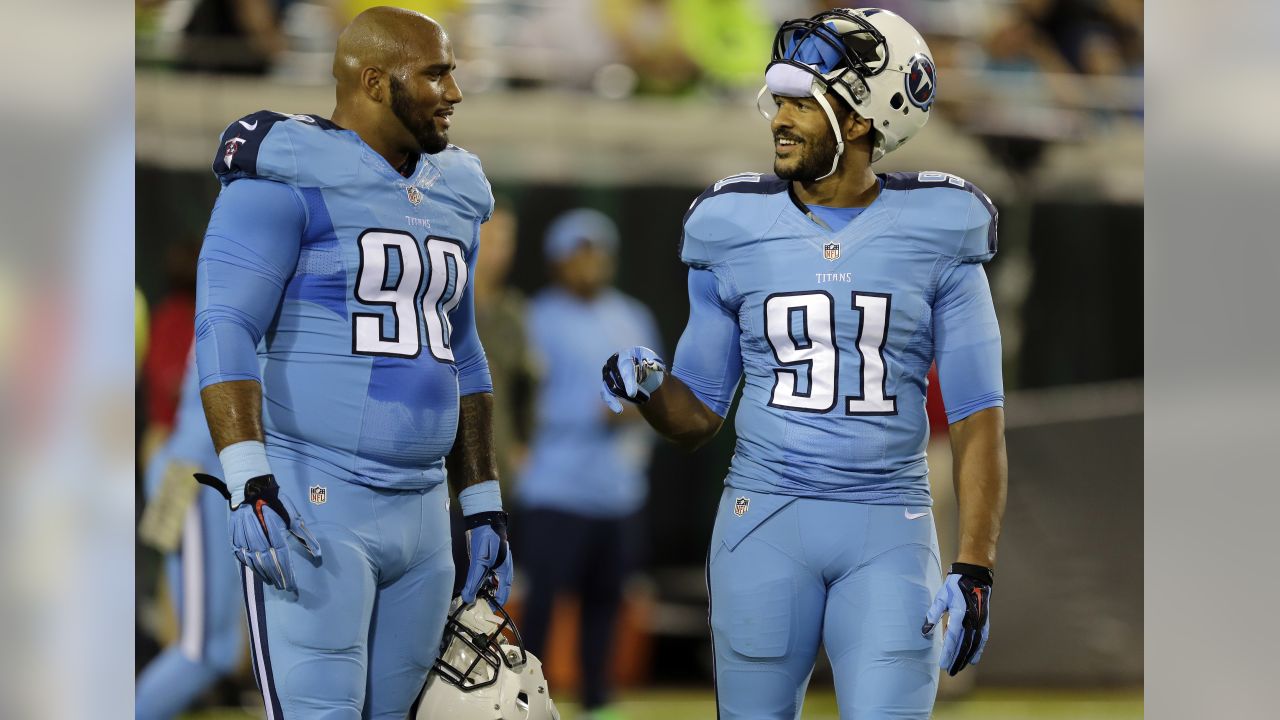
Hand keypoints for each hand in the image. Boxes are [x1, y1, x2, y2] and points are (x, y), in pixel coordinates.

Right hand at [195, 473, 320, 591]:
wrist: (250, 487)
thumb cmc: (275, 500)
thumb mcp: (293, 514)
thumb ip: (304, 535)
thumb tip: (318, 553)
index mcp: (273, 528)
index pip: (280, 556)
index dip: (286, 572)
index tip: (292, 585)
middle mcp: (256, 534)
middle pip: (267, 562)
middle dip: (277, 577)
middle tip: (284, 587)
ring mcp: (242, 536)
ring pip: (253, 561)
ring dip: (264, 574)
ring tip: (273, 582)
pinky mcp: (233, 536)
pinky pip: (241, 556)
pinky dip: (250, 565)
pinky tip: (257, 571)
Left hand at [461, 511, 512, 604]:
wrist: (483, 520)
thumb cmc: (487, 538)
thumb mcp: (480, 561)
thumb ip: (474, 580)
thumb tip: (468, 598)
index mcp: (505, 570)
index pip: (502, 594)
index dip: (494, 604)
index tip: (482, 611)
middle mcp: (501, 569)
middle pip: (495, 590)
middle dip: (485, 599)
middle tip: (472, 606)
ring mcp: (493, 565)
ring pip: (487, 584)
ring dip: (478, 591)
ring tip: (468, 597)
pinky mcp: (485, 560)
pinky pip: (481, 576)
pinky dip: (475, 582)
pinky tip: (468, 585)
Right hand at [601, 346, 666, 412]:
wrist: (639, 365)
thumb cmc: (647, 363)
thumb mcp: (652, 361)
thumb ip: (652, 365)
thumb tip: (653, 368)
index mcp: (625, 354)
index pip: (625, 367)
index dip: (628, 381)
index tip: (632, 394)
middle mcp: (613, 362)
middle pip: (618, 379)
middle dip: (631, 391)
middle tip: (647, 399)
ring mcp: (607, 373)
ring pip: (612, 388)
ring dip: (625, 397)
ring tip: (642, 401)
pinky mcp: (605, 383)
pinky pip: (605, 394)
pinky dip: (612, 402)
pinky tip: (619, 409)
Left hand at [922, 563, 992, 675]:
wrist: (975, 576)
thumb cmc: (955, 586)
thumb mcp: (941, 598)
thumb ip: (933, 615)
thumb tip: (924, 631)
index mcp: (959, 613)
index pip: (952, 637)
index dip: (947, 652)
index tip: (942, 664)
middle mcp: (971, 620)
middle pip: (964, 645)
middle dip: (957, 659)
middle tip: (950, 672)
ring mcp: (980, 621)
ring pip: (973, 645)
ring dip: (966, 658)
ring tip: (959, 668)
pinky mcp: (984, 621)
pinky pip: (982, 639)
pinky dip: (977, 650)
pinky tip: (973, 659)